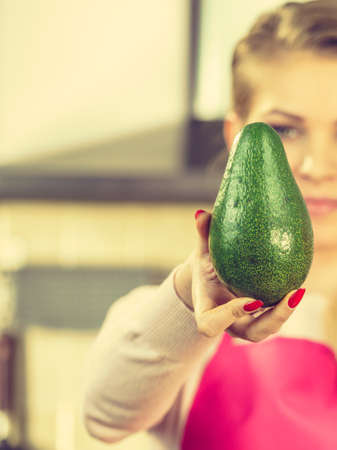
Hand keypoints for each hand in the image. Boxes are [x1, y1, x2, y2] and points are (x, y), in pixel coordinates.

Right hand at [174, 210, 303, 339]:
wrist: (210, 283)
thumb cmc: (205, 267)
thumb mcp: (201, 252)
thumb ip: (202, 235)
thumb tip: (201, 213)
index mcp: (207, 313)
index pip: (212, 324)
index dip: (230, 315)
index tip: (251, 301)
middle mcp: (228, 325)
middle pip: (251, 334)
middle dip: (273, 319)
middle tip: (290, 296)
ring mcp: (245, 326)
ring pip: (267, 330)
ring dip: (284, 314)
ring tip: (297, 291)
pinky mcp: (258, 321)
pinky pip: (274, 318)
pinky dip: (286, 306)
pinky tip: (297, 286)